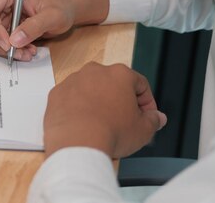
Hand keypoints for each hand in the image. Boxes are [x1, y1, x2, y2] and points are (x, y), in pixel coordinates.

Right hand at [0, 0, 108, 60]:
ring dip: (5, 49)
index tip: (8, 45)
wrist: (64, 9)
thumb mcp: (53, 16)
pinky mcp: (1, 24)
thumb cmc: (60, 6)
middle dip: (0, 44)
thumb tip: (15, 41)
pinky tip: (26, 50)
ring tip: (27, 53)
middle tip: (19, 54)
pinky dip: (10, 49)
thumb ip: (35, 26)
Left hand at [43, 62, 166, 157]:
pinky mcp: (57, 93)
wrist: (77, 141)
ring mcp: (73, 80)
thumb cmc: (111, 132)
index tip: (146, 116)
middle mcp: (95, 71)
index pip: (140, 84)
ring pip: (90, 89)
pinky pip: (71, 98)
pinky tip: (83, 124)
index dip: (147, 102)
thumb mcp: (143, 130)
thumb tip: (157, 117)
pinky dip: (77, 108)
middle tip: (124, 121)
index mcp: (120, 74)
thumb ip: (153, 120)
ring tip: (101, 124)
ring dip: (97, 102)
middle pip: (113, 84)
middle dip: (120, 100)